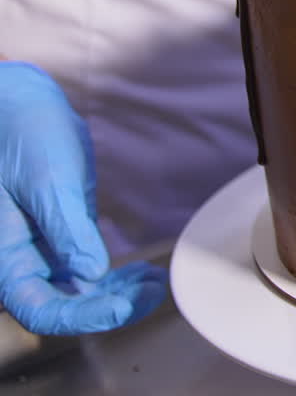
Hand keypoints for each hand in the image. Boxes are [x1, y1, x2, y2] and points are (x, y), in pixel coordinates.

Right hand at [0, 62, 165, 334]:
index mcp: (5, 257)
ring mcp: (41, 250)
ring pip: (79, 291)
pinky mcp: (61, 235)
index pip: (40, 309)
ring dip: (117, 294)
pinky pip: (85, 268)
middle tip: (152, 294)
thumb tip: (91, 274)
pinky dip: (114, 277)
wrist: (18, 104)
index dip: (82, 316)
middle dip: (110, 307)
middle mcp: (20, 261)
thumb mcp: (46, 181)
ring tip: (154, 285)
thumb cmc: (21, 134)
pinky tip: (142, 275)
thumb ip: (66, 230)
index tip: (121, 307)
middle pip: (64, 306)